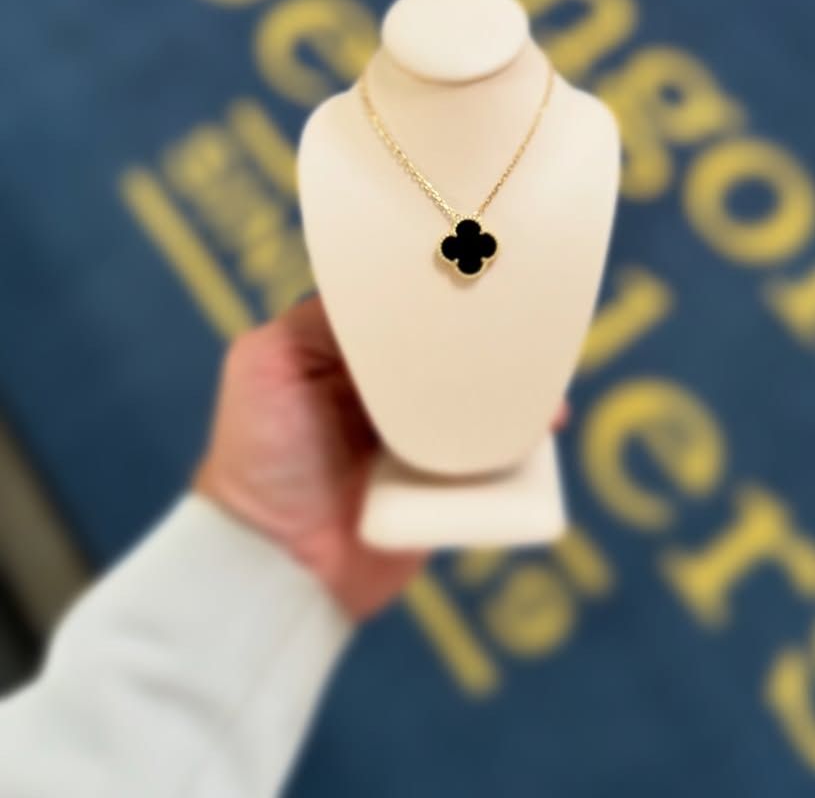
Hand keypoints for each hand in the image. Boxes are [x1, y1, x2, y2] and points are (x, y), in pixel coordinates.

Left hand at [195, 296, 569, 622]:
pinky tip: (543, 423)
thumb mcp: (269, 362)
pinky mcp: (453, 479)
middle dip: (489, 333)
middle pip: (456, 346)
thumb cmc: (259, 456)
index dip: (441, 288)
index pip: (408, 304)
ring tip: (542, 372)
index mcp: (354, 349)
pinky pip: (498, 452)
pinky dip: (523, 438)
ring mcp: (429, 433)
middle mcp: (395, 386)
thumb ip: (321, 317)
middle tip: (524, 316)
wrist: (278, 560)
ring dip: (516, 384)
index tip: (478, 265)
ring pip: (486, 395)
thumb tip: (394, 285)